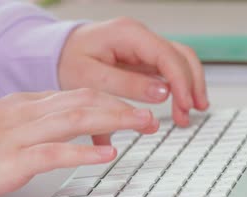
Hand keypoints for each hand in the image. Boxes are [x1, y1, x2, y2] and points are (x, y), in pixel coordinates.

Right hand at [0, 89, 157, 196]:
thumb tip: (76, 120)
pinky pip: (54, 153)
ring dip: (114, 121)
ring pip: (76, 120)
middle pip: (85, 103)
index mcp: (32, 105)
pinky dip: (83, 152)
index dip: (113, 101)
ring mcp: (24, 135)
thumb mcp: (14, 122)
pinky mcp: (15, 159)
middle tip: (151, 117)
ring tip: (142, 126)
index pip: (80, 95)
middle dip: (122, 109)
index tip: (136, 108)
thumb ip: (44, 120)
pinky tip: (107, 154)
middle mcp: (32, 114)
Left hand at [58, 17, 208, 133]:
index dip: (181, 81)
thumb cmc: (68, 60)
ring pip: (180, 62)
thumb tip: (163, 93)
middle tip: (189, 113)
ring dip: (189, 87)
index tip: (185, 104)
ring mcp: (145, 47)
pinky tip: (181, 104)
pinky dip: (179, 88)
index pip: (167, 55)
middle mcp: (141, 37)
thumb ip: (128, 85)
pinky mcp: (145, 59)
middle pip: (181, 56)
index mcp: (128, 34)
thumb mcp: (91, 77)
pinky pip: (170, 71)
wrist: (56, 53)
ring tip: (189, 112)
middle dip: (190, 86)